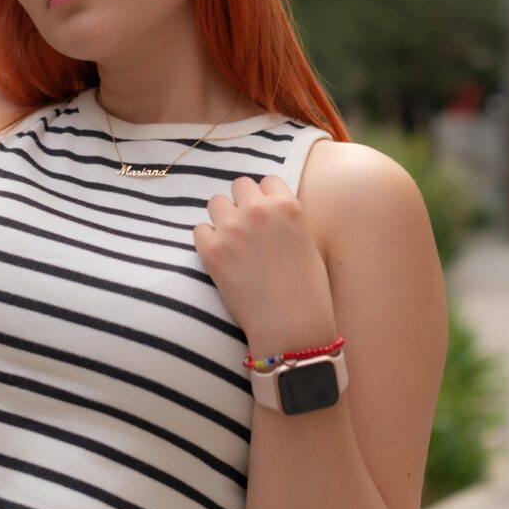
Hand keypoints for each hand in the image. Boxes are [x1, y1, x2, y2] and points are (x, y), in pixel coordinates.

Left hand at [192, 175, 336, 356]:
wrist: (291, 327)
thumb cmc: (307, 291)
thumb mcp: (308, 243)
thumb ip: (286, 220)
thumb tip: (268, 209)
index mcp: (288, 206)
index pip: (266, 181)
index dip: (265, 198)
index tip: (265, 216)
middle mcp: (259, 211)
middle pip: (239, 185)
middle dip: (241, 203)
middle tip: (246, 228)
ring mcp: (233, 228)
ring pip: (215, 202)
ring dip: (222, 218)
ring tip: (232, 242)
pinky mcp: (212, 250)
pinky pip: (199, 230)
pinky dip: (207, 241)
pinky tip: (221, 258)